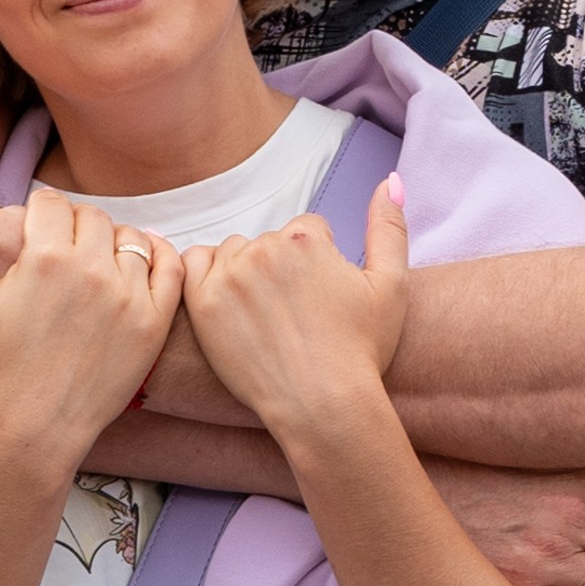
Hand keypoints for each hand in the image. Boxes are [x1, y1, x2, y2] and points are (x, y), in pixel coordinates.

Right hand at [0, 183, 182, 469]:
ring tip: (94, 263)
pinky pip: (171, 267)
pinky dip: (159, 256)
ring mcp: (129, 296)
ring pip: (130, 237)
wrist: (33, 430)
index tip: (33, 232)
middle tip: (60, 251)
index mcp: (45, 258)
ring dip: (111, 241)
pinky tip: (139, 263)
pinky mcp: (154, 323)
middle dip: (72, 226)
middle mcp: (92, 269)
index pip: (50, 202)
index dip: (36, 214)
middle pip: (90, 216)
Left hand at [180, 173, 408, 444]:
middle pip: (268, 242)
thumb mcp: (392, 286)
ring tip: (265, 316)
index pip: (307, 231)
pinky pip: (192, 266)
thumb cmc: (362, 351)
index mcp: (306, 240)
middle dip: (280, 269)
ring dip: (244, 273)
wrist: (323, 405)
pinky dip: (207, 277)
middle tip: (293, 315)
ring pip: (233, 253)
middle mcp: (264, 250)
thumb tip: (389, 180)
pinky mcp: (203, 305)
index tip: (320, 299)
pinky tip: (229, 304)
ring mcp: (229, 277)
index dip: (318, 264)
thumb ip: (388, 226)